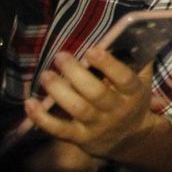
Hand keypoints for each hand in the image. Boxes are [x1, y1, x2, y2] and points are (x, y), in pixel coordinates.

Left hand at [25, 49, 160, 165]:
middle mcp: (116, 110)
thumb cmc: (131, 101)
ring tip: (46, 75)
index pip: (124, 78)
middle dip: (76, 74)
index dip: (108, 65)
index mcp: (133, 93)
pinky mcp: (79, 137)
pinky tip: (30, 103)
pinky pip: (58, 129)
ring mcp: (97, 125)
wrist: (131, 138)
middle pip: (96, 93)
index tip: (92, 50)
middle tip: (60, 56)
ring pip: (77, 109)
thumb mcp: (141, 82)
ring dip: (59, 91)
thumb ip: (137, 61)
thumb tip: (132, 33)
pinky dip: (42, 118)